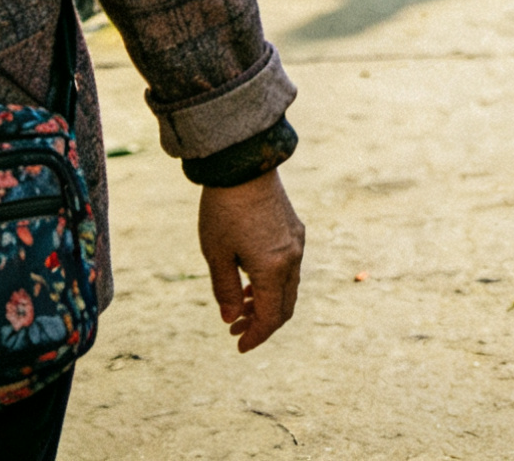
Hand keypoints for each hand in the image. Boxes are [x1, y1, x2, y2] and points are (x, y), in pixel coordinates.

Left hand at [198, 171, 303, 352]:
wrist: (243, 166)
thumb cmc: (223, 210)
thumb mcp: (217, 255)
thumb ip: (226, 291)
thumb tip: (231, 318)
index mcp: (273, 269)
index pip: (271, 316)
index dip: (256, 336)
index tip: (239, 346)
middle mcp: (292, 259)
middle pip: (285, 306)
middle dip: (262, 323)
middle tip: (236, 329)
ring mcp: (296, 243)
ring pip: (289, 287)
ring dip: (267, 303)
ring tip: (240, 306)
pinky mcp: (294, 230)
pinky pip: (290, 268)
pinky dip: (273, 283)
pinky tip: (251, 279)